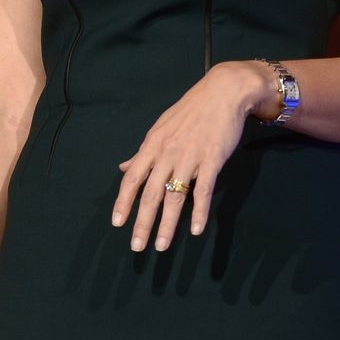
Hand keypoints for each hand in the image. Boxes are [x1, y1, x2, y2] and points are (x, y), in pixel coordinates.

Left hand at [111, 61, 271, 251]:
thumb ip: (143, 153)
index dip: (123, 201)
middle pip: (150, 193)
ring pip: (174, 197)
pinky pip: (203, 190)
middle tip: (136, 246)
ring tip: (161, 246)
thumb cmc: (190, 113)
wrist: (223, 93)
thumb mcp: (160, 129)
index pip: (132, 178)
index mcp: (152, 145)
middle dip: (142, 222)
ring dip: (167, 224)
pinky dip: (199, 211)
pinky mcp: (212, 160)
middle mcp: (166, 153)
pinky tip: (195, 230)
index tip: (117, 223)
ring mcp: (189, 157)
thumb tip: (123, 168)